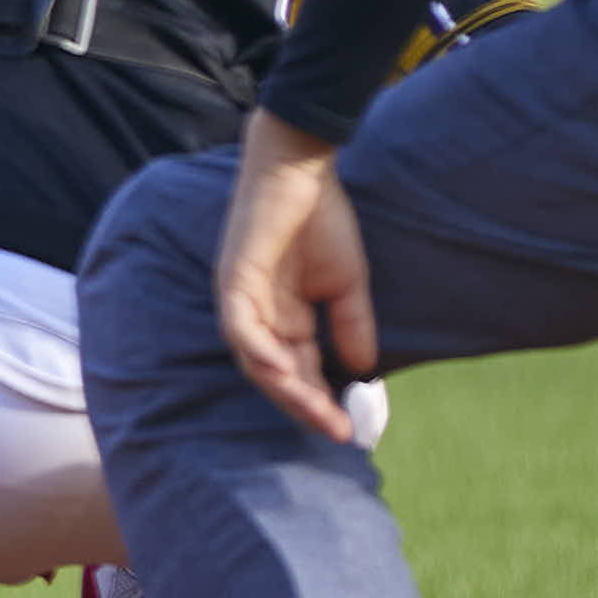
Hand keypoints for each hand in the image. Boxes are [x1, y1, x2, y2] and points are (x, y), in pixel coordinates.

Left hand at [211, 111, 375, 442]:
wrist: (302, 167)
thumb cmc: (322, 217)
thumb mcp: (347, 283)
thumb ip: (352, 325)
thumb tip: (364, 371)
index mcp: (282, 318)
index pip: (299, 371)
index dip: (322, 402)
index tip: (351, 429)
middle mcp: (257, 315)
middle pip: (275, 375)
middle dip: (306, 405)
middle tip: (337, 430)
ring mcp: (241, 298)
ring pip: (255, 359)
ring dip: (285, 387)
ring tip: (317, 410)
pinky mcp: (233, 278)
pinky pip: (239, 325)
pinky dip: (257, 350)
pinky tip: (282, 369)